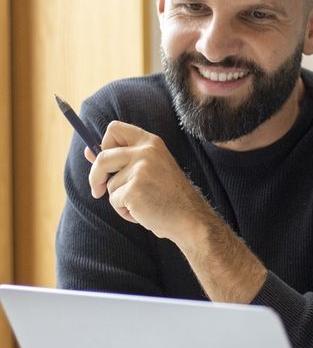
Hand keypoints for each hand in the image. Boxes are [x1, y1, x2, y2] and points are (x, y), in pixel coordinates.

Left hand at [87, 119, 266, 302]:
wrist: (189, 218)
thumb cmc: (168, 195)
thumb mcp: (147, 170)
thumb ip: (121, 159)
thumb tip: (88, 151)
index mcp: (151, 142)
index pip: (114, 128)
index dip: (104, 144)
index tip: (105, 161)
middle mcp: (146, 151)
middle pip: (102, 157)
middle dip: (94, 176)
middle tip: (97, 190)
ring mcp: (140, 170)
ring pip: (109, 183)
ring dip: (118, 198)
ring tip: (141, 203)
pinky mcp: (134, 189)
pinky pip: (114, 200)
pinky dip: (124, 211)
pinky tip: (142, 212)